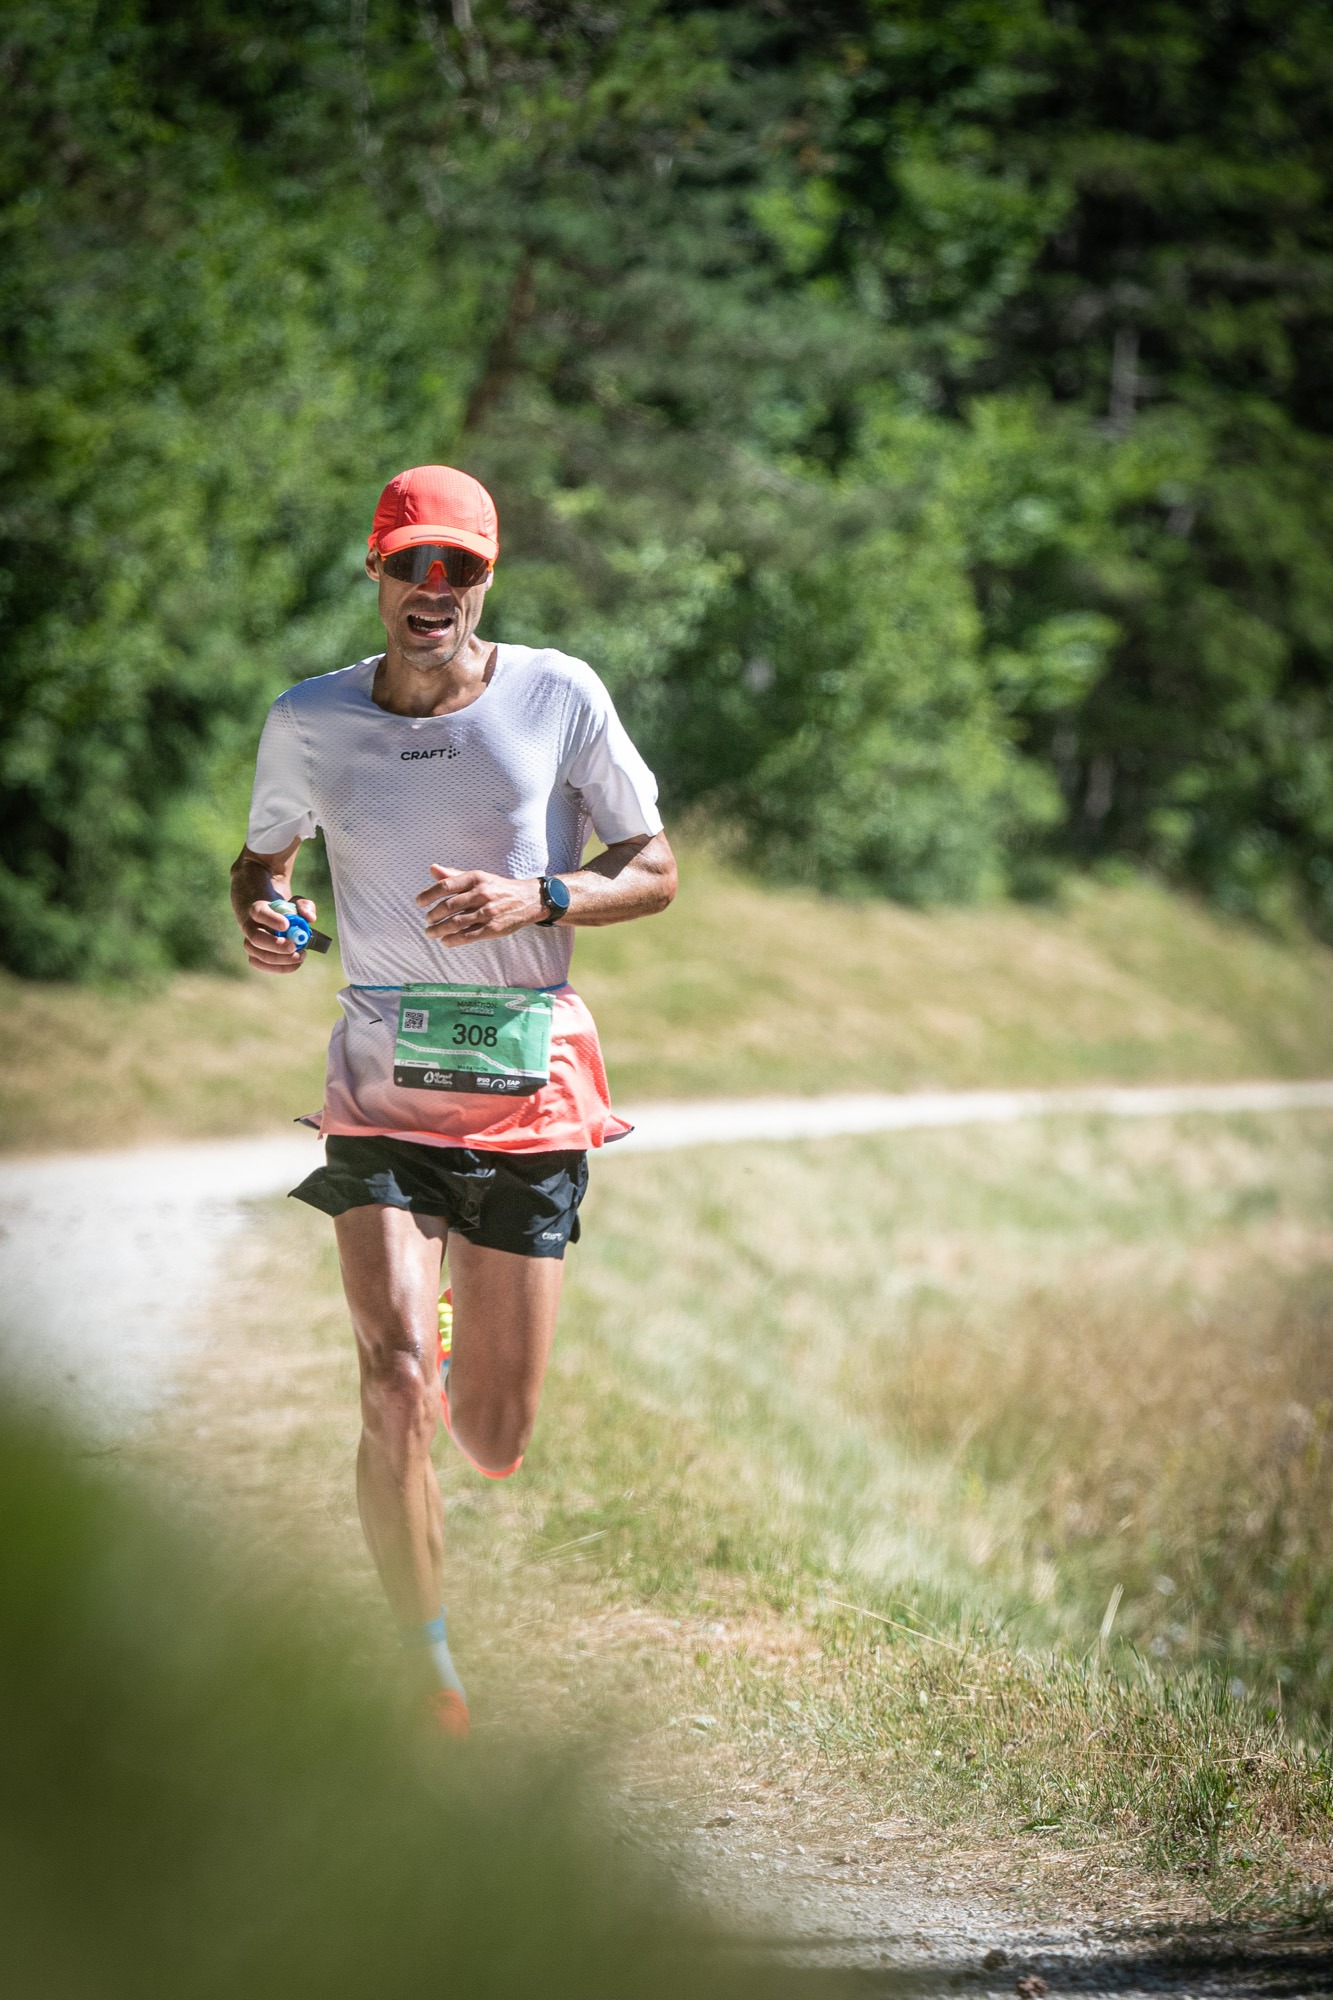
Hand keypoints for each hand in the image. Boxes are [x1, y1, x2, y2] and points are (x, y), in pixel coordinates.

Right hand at [243, 897, 317, 973]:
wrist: (271, 921)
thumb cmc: (285, 912)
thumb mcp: (296, 903)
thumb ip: (305, 906)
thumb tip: (310, 918)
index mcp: (258, 909)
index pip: (259, 913)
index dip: (271, 920)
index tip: (286, 925)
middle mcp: (250, 927)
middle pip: (256, 938)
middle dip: (276, 945)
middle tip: (294, 947)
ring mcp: (250, 944)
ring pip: (260, 955)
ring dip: (282, 959)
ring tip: (301, 955)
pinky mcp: (254, 957)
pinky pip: (263, 966)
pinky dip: (281, 967)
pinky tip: (295, 962)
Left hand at [416, 866, 543, 944]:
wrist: (528, 900)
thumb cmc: (498, 888)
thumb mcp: (478, 877)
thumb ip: (454, 875)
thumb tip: (432, 869)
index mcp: (476, 878)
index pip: (445, 886)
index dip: (428, 895)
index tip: (418, 903)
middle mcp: (481, 894)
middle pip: (448, 906)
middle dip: (432, 916)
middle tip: (427, 921)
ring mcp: (488, 912)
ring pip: (456, 923)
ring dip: (439, 930)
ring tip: (430, 933)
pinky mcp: (493, 929)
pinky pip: (468, 936)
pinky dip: (453, 940)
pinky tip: (445, 942)